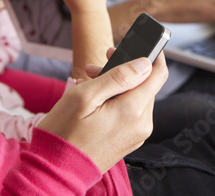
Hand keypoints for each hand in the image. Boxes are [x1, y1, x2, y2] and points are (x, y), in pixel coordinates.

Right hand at [38, 51, 168, 173]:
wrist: (55, 171)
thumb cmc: (64, 132)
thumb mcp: (85, 96)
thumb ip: (118, 77)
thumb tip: (145, 63)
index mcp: (133, 110)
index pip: (158, 74)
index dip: (153, 55)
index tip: (142, 43)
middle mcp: (142, 124)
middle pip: (145, 85)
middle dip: (124, 69)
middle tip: (96, 64)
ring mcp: (137, 134)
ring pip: (136, 97)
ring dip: (118, 85)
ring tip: (89, 81)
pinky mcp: (129, 140)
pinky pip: (130, 112)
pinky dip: (117, 100)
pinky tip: (96, 98)